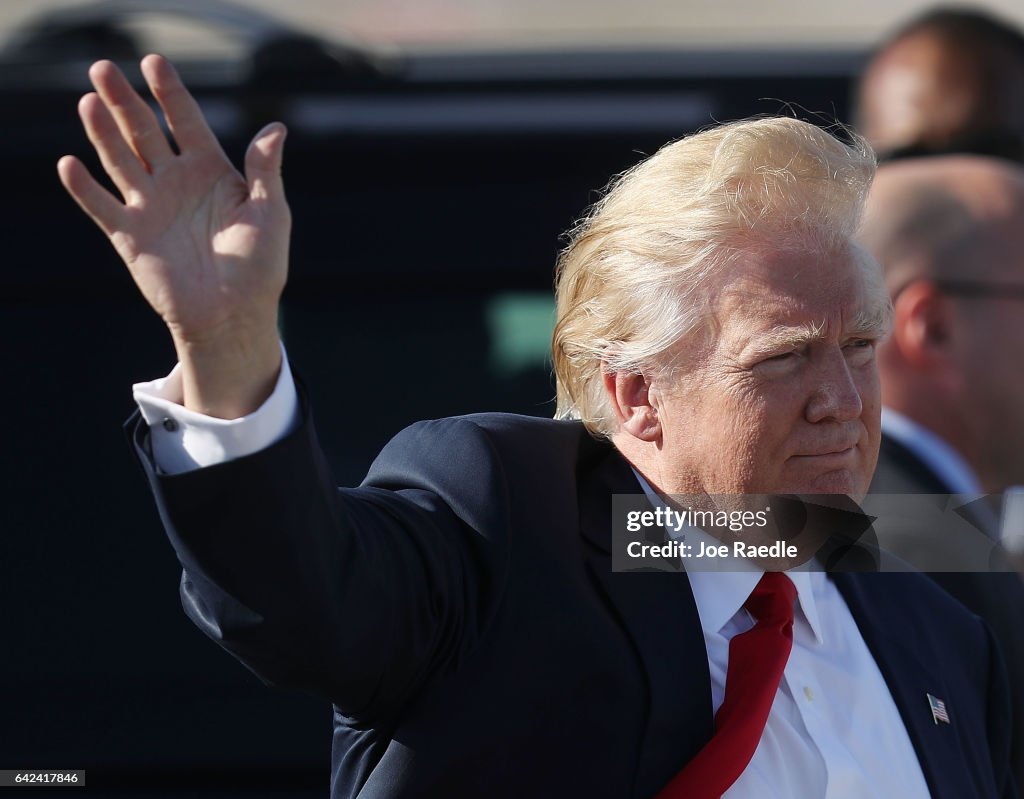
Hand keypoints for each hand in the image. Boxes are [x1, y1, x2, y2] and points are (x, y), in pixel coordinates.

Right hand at [58, 55, 288, 416]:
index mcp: (211, 172)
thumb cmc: (259, 267)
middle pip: (143, 132)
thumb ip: (265, 170)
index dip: (169, 92)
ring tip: (89, 102)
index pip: (185, 121)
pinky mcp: (130, 236)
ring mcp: (150, 207)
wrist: (233, 316)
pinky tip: (70, 163)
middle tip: (102, 68)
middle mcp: (176, 183)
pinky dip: (84, 187)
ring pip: (120, 160)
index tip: (153, 62)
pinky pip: (102, 206)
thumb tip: (276, 127)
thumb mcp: (270, 213)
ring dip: (102, 132)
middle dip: (124, 101)